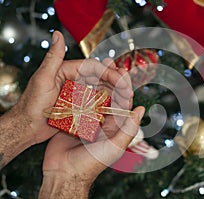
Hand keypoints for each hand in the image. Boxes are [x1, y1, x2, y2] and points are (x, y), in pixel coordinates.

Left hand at [12, 31, 132, 144]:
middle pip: (101, 78)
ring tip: (127, 100)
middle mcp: (76, 80)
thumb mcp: (42, 79)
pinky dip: (108, 104)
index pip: (94, 67)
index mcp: (68, 70)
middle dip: (117, 84)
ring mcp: (79, 93)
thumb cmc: (31, 104)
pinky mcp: (80, 106)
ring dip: (116, 94)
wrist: (26, 127)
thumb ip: (53, 57)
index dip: (109, 73)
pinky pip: (97, 103)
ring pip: (102, 90)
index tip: (122, 81)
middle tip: (129, 92)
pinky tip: (117, 108)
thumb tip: (57, 35)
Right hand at [39, 68, 143, 196]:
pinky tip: (77, 76)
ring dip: (94, 80)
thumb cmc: (91, 163)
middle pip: (108, 95)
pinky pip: (77, 102)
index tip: (123, 70)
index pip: (123, 102)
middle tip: (108, 61)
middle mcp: (102, 120)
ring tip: (94, 64)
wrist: (64, 173)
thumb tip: (142, 109)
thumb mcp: (114, 146)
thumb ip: (128, 129)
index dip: (124, 86)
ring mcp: (87, 119)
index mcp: (114, 125)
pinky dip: (78, 89)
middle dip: (109, 78)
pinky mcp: (72, 119)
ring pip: (93, 95)